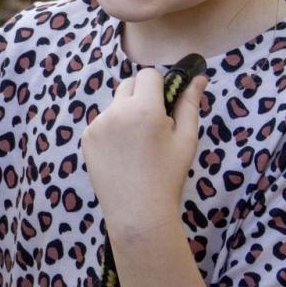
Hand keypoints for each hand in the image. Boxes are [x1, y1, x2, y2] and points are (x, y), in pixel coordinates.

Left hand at [81, 68, 207, 237]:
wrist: (138, 212)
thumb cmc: (168, 176)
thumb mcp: (186, 139)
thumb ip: (190, 104)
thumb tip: (199, 78)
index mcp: (144, 109)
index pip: (148, 74)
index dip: (160, 86)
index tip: (166, 105)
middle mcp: (116, 111)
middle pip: (128, 84)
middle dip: (142, 96)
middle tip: (153, 124)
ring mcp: (97, 124)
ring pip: (115, 104)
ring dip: (127, 113)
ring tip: (138, 145)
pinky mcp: (86, 138)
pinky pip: (102, 122)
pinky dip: (113, 129)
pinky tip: (123, 154)